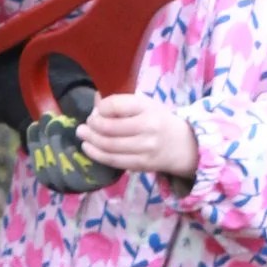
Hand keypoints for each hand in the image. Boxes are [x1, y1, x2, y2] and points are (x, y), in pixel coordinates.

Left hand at [78, 89, 198, 180]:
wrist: (185, 145)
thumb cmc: (159, 120)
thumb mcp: (145, 105)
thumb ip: (121, 104)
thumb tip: (95, 101)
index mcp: (147, 107)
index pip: (116, 105)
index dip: (100, 108)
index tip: (96, 111)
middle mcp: (148, 127)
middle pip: (109, 128)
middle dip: (92, 126)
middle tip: (84, 125)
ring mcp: (145, 148)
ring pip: (109, 146)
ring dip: (90, 140)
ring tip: (82, 135)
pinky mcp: (142, 164)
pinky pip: (114, 161)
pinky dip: (97, 155)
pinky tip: (89, 148)